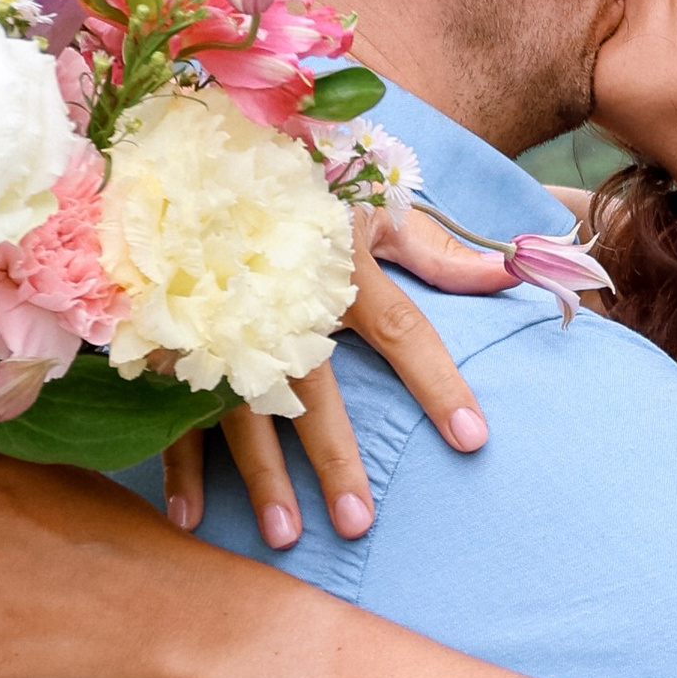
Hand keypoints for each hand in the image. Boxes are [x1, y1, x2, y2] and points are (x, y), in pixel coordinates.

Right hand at [159, 209, 510, 545]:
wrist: (192, 139)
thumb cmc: (302, 175)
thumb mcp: (377, 198)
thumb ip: (439, 249)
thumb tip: (509, 273)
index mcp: (339, 263)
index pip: (402, 332)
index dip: (438, 385)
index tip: (473, 439)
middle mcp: (279, 298)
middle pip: (313, 391)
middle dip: (334, 460)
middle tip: (358, 524)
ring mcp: (217, 320)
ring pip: (241, 409)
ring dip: (261, 477)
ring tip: (286, 538)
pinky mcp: (167, 335)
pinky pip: (174, 406)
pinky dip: (179, 464)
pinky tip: (189, 517)